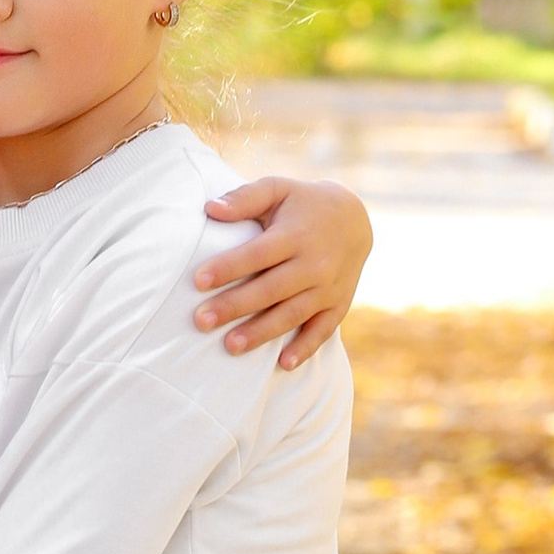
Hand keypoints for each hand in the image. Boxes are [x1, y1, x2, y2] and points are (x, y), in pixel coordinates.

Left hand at [194, 176, 372, 368]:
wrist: (355, 219)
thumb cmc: (302, 204)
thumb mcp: (278, 189)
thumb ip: (244, 198)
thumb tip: (209, 209)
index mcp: (295, 234)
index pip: (257, 254)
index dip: (228, 267)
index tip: (198, 281)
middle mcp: (314, 263)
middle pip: (270, 289)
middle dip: (235, 306)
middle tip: (201, 321)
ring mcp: (328, 287)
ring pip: (292, 314)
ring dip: (262, 332)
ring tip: (230, 346)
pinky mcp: (338, 304)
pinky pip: (323, 329)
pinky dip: (306, 347)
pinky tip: (284, 364)